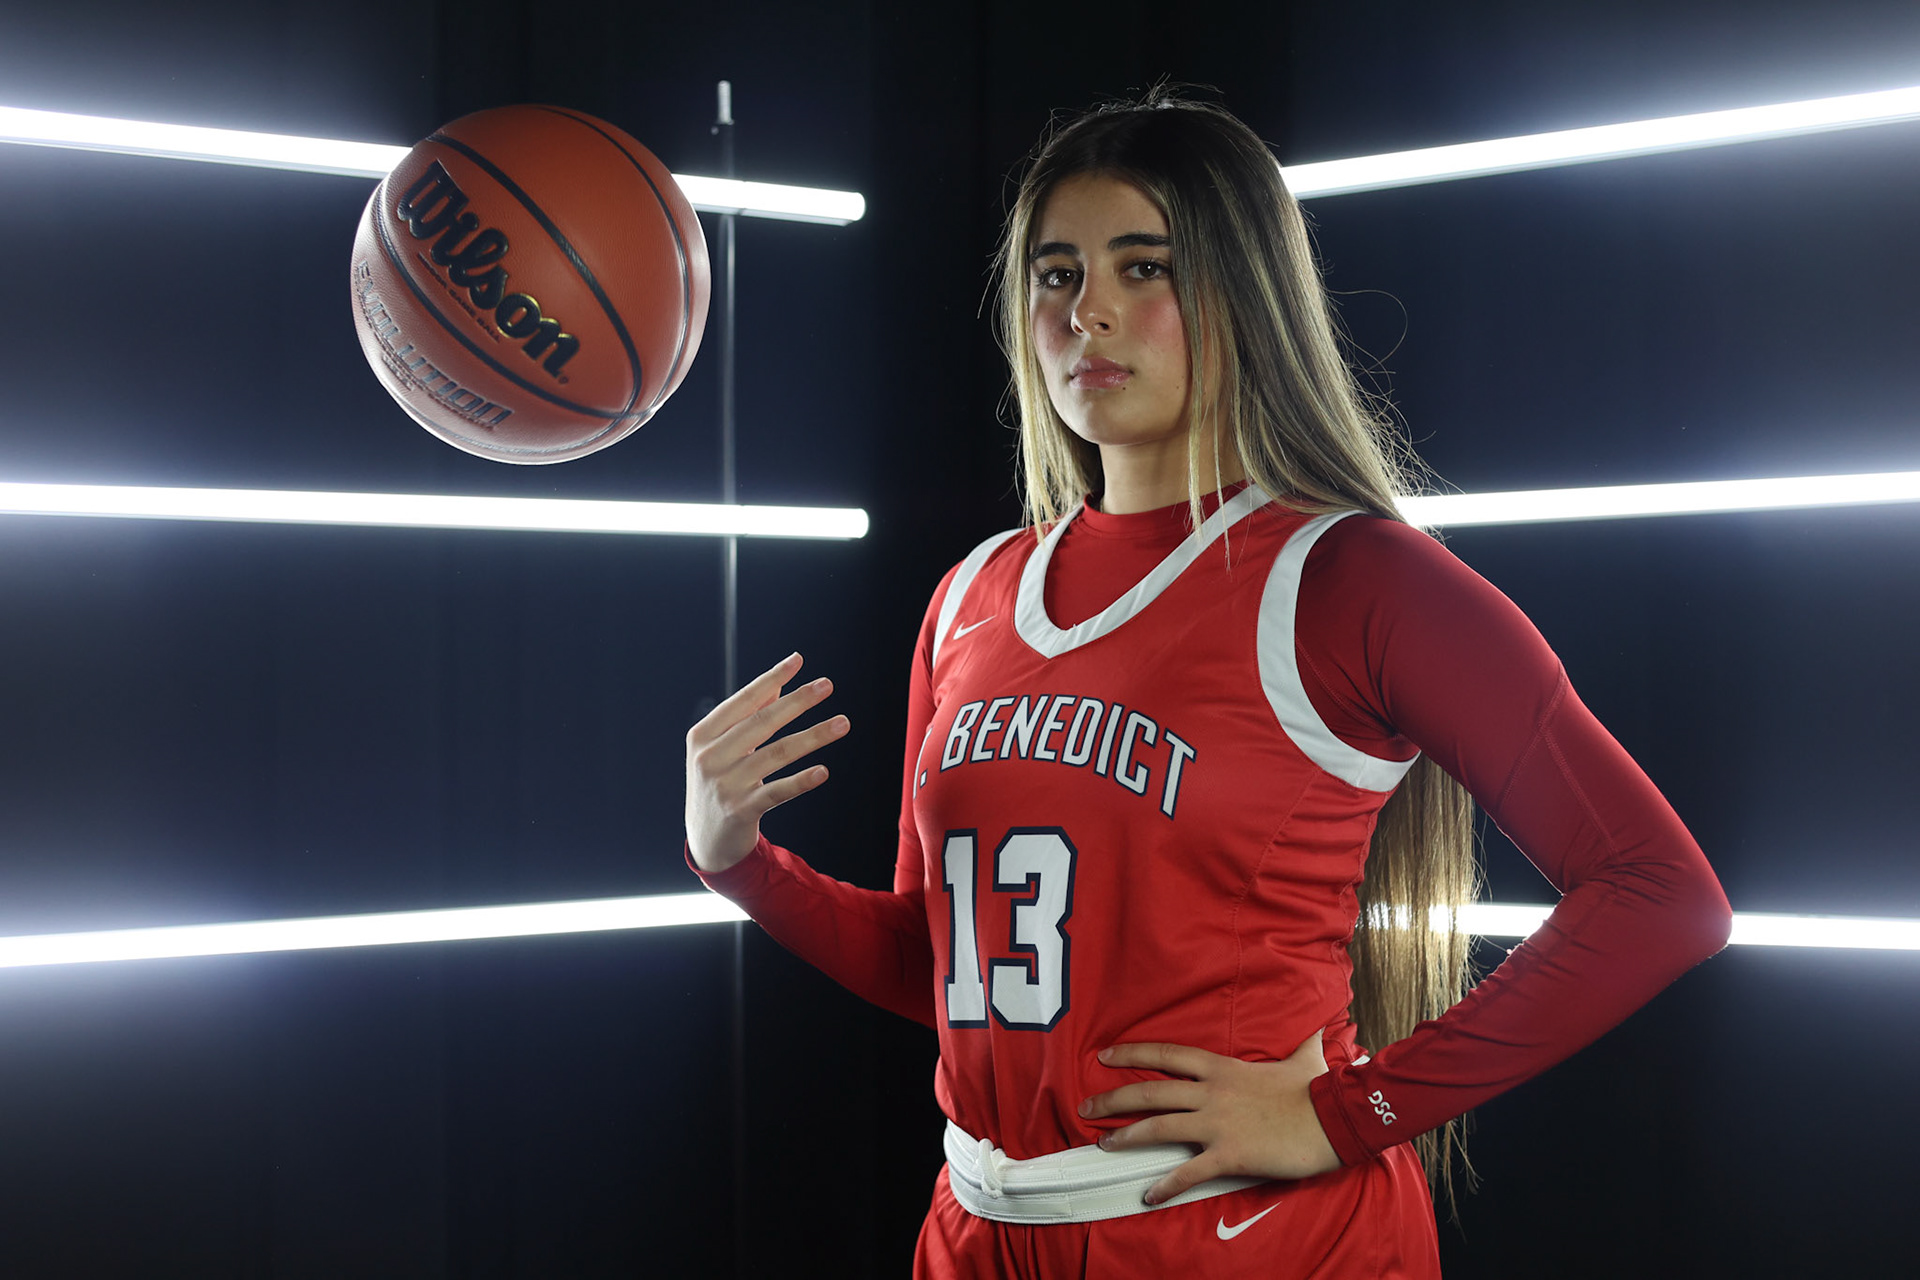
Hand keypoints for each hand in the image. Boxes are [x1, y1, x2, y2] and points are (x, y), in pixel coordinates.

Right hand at [684, 652, 848, 873]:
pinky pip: (777, 792)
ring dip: (813, 736)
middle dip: (798, 701)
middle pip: (762, 723)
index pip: (743, 701)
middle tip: (827, 685)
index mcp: (702, 735)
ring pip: (777, 753)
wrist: (707, 839)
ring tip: (843, 722)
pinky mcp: (741, 811)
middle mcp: (710, 758)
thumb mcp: (723, 748)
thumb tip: (779, 683)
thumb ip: (748, 717)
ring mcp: (725, 785)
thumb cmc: (720, 782)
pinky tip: (823, 771)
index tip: (798, 661)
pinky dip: (801, 781)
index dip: (771, 679)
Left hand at [1078, 1031, 1341, 1203]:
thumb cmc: (1316, 1089)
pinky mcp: (1228, 1155)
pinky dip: (1165, 1185)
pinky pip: (1188, 1172)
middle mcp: (1211, 1093)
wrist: (1333, 1119)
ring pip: (1158, 1128)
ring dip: (1126, 1136)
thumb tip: (1321, 1023)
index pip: (1166, 1055)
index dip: (1133, 1053)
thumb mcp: (1304, 1056)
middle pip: (1150, 1092)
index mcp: (1222, 1068)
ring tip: (1103, 1143)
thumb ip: (1303, 1041)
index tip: (1105, 1055)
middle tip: (1085, 1105)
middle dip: (1113, 1098)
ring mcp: (1216, 1124)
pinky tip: (1148, 1194)